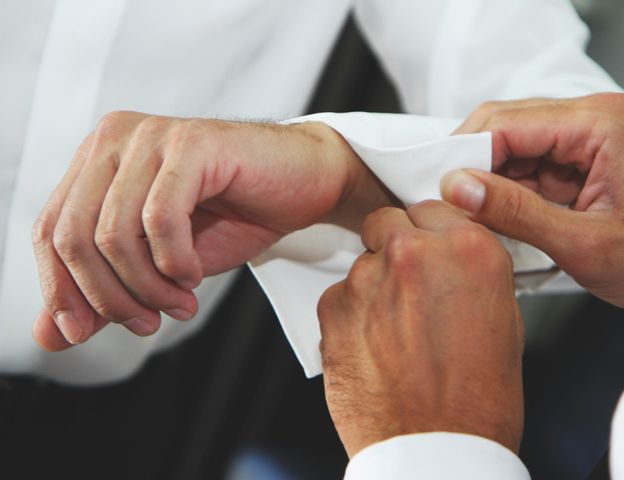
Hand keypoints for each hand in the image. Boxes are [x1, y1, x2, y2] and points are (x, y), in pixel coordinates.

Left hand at [32, 112, 395, 349]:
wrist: (305, 185)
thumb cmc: (236, 217)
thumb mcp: (158, 266)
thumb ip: (103, 293)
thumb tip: (49, 337)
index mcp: (99, 163)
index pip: (50, 231)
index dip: (59, 289)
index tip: (83, 333)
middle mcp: (117, 141)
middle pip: (74, 235)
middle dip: (107, 296)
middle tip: (145, 323)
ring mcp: (153, 137)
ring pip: (115, 233)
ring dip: (147, 286)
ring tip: (180, 303)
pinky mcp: (191, 143)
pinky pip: (160, 219)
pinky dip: (174, 261)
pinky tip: (194, 272)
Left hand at [317, 201, 523, 457]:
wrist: (433, 447)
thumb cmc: (475, 397)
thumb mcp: (502, 318)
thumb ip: (470, 271)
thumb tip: (450, 255)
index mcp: (468, 250)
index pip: (433, 209)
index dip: (426, 231)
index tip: (423, 244)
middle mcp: (415, 254)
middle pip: (389, 222)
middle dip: (394, 246)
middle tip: (404, 283)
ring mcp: (368, 277)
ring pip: (363, 261)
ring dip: (373, 285)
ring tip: (393, 331)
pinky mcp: (333, 305)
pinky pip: (340, 294)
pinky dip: (351, 313)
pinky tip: (371, 345)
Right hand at [442, 93, 623, 305]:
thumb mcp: (586, 243)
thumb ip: (516, 213)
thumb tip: (457, 187)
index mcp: (601, 125)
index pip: (506, 123)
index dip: (463, 154)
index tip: (437, 188)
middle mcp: (593, 120)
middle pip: (505, 126)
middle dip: (471, 164)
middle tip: (447, 201)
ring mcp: (587, 140)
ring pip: (512, 146)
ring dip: (488, 180)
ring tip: (472, 215)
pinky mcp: (582, 162)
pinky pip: (529, 166)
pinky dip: (507, 191)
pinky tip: (496, 215)